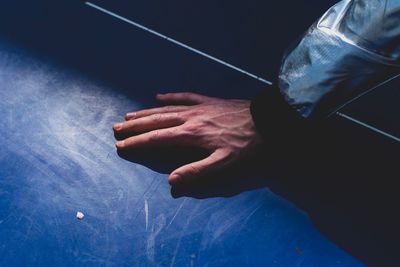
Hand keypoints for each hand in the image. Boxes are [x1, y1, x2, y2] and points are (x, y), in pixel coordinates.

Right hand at [113, 92, 262, 184]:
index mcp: (191, 135)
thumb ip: (197, 172)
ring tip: (129, 115)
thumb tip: (171, 181)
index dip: (137, 143)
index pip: (157, 139)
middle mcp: (190, 118)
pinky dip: (170, 97)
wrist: (270, 121)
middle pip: (156, 121)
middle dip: (135, 126)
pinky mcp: (209, 101)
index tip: (120, 145)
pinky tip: (159, 96)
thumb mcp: (225, 164)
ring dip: (146, 112)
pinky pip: (184, 96)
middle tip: (116, 128)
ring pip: (165, 109)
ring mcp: (199, 107)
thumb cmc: (249, 146)